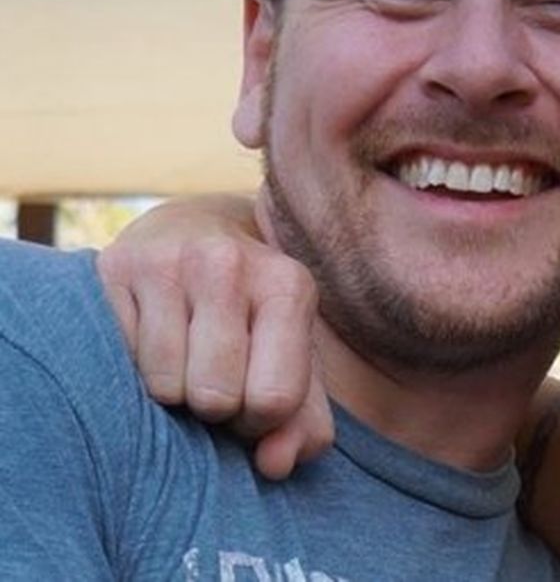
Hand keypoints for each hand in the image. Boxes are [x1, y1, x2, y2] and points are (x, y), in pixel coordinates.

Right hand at [96, 194, 333, 477]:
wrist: (194, 236)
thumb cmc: (252, 319)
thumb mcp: (293, 362)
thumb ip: (303, 424)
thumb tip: (275, 466)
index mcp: (289, 285)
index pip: (274, 398)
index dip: (259, 422)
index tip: (252, 400)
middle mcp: (230, 264)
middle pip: (215, 396)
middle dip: (214, 408)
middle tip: (213, 378)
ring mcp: (168, 262)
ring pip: (163, 386)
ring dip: (171, 393)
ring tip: (183, 359)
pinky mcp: (113, 268)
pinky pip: (119, 362)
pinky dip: (132, 370)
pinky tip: (150, 339)